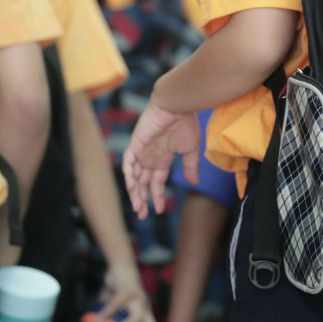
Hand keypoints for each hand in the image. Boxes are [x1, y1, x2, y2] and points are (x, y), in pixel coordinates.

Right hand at [100, 264, 158, 321]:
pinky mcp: (127, 290)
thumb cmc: (120, 288)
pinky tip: (97, 319)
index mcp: (144, 312)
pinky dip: (107, 313)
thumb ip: (113, 319)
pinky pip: (116, 304)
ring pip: (137, 318)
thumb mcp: (119, 307)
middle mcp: (144, 307)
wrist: (122, 266)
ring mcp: (137, 299)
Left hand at [123, 100, 200, 218]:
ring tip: (137, 207)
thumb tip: (194, 183)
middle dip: (142, 199)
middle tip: (142, 215)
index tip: (160, 210)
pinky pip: (128, 162)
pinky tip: (132, 187)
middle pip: (142, 183)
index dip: (156, 196)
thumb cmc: (186, 124)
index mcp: (162, 159)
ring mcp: (141, 152)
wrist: (177, 106)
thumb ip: (190, 167)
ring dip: (134, 192)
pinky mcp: (135, 144)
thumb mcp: (190, 151)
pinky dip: (129, 174)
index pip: (156, 182)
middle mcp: (150, 158)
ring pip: (134, 176)